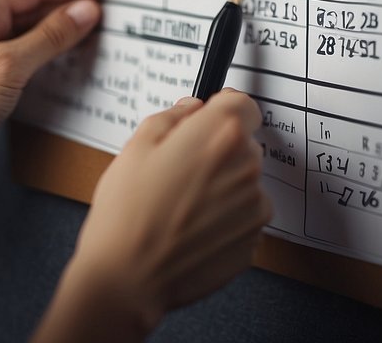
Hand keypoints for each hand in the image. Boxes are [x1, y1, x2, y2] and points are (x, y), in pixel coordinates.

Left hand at [0, 0, 105, 285]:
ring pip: (16, 25)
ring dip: (51, 27)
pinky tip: (50, 59)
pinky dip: (34, 48)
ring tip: (85, 32)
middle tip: (102, 10)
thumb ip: (50, 37)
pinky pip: (6, 46)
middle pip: (25, 1)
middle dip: (65, 4)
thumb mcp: (8, 68)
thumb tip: (83, 11)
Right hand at [35, 90, 272, 339]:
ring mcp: (254, 206)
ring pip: (244, 182)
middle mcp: (246, 166)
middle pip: (242, 144)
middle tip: (180, 169)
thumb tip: (191, 109)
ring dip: (223, 186)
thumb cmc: (127, 213)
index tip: (209, 117)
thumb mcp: (137, 145)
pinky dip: (226, 219)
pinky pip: (244, 217)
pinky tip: (192, 227)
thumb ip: (172, 117)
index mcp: (220, 134)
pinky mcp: (253, 239)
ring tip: (182, 204)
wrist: (128, 277)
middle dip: (217, 150)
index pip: (242, 103)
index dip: (221, 109)